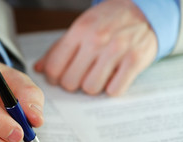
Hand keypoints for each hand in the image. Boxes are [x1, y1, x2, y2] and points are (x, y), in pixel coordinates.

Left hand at [35, 0, 156, 95]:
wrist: (144, 10)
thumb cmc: (108, 22)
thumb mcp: (80, 28)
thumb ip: (58, 49)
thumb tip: (39, 69)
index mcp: (79, 31)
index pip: (54, 68)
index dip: (54, 78)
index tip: (60, 78)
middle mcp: (96, 40)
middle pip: (70, 82)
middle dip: (73, 83)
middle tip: (81, 75)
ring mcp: (116, 50)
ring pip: (90, 88)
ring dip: (93, 86)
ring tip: (98, 75)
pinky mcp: (134, 61)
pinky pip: (114, 90)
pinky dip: (112, 88)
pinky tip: (114, 77)